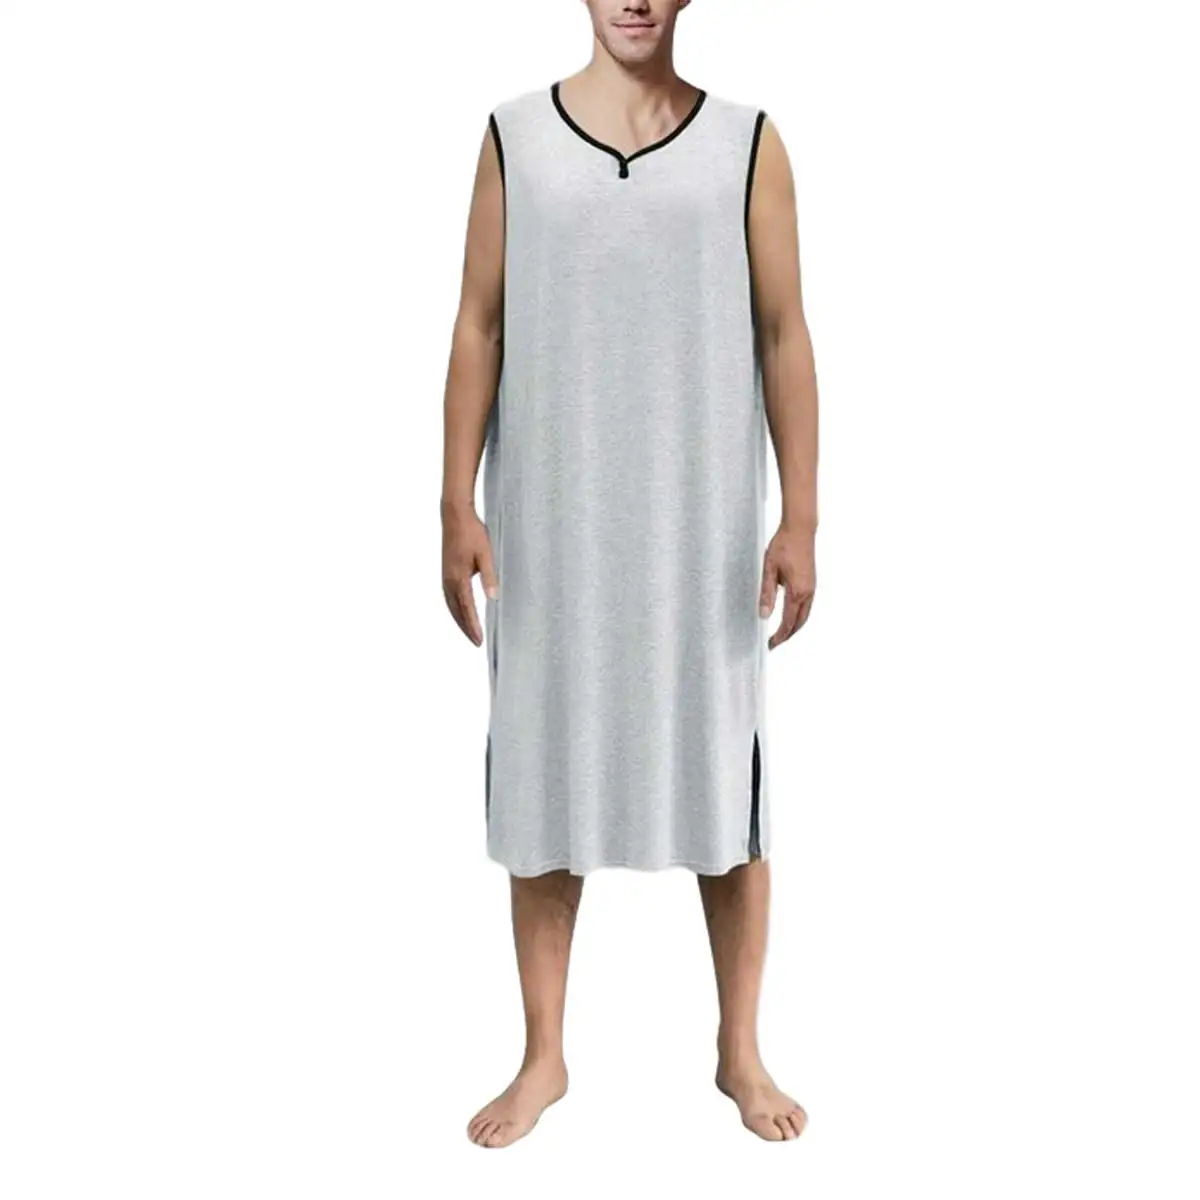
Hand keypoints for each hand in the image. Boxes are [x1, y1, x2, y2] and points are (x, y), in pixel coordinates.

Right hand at [441, 505, 498, 645]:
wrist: (455, 516)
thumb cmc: (472, 533)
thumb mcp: (486, 554)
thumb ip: (489, 576)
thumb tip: (493, 597)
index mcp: (458, 578)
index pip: (467, 609)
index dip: (473, 626)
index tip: (479, 639)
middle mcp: (449, 580)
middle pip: (457, 611)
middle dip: (466, 628)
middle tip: (476, 642)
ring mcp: (445, 576)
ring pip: (451, 605)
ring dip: (460, 619)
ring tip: (469, 631)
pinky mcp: (446, 572)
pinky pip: (449, 596)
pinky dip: (455, 608)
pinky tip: (460, 610)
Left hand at [758, 523, 815, 649]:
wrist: (800, 529)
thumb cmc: (784, 545)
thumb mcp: (769, 570)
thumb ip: (767, 593)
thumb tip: (764, 615)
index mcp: (797, 592)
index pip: (788, 622)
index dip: (779, 636)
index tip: (770, 644)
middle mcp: (808, 592)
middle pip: (800, 623)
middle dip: (788, 635)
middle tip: (774, 643)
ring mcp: (812, 587)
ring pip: (805, 615)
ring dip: (795, 626)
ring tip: (782, 633)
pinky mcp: (812, 582)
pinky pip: (807, 605)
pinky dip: (799, 615)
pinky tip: (791, 615)